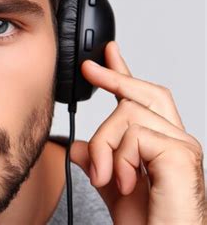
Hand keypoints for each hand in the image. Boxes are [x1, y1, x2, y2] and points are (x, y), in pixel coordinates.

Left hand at [70, 41, 205, 223]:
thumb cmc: (147, 222)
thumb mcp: (111, 187)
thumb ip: (98, 163)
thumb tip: (79, 145)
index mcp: (160, 144)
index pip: (144, 100)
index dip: (125, 74)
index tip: (109, 54)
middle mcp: (176, 140)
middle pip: (146, 93)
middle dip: (115, 76)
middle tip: (90, 69)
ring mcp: (181, 145)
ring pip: (128, 114)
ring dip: (106, 145)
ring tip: (106, 177)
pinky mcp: (180, 154)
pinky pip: (135, 135)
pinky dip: (118, 158)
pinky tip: (121, 180)